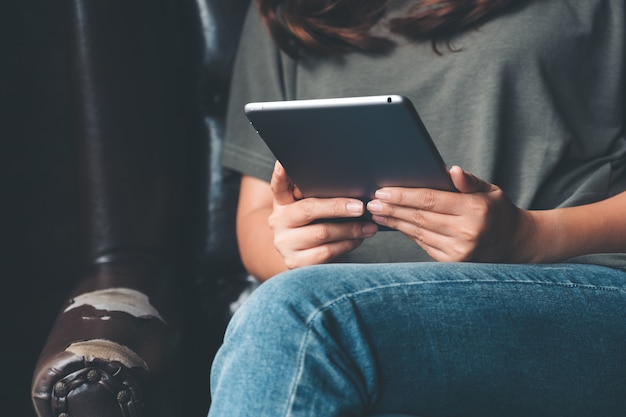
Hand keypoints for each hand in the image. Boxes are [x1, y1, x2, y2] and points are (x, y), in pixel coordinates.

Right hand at [268, 161, 377, 268]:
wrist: (302, 259)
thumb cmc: (314, 227)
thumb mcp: (311, 209)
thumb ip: (320, 197)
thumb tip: (353, 187)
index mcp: (281, 202)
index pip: (278, 183)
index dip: (281, 172)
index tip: (286, 162)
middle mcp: (278, 220)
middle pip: (309, 209)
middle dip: (338, 207)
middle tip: (361, 206)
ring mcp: (284, 243)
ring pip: (322, 233)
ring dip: (351, 229)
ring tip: (369, 226)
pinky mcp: (295, 262)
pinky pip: (326, 252)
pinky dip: (347, 244)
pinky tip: (358, 239)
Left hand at [366, 166, 535, 262]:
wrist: (514, 243)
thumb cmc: (497, 210)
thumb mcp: (490, 190)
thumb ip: (469, 181)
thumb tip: (451, 170)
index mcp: (475, 210)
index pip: (431, 200)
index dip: (403, 195)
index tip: (382, 191)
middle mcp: (468, 232)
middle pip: (420, 217)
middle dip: (393, 208)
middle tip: (371, 202)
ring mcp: (460, 251)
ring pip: (418, 232)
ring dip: (395, 222)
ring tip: (377, 212)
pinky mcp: (453, 262)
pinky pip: (423, 244)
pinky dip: (407, 233)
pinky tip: (394, 224)